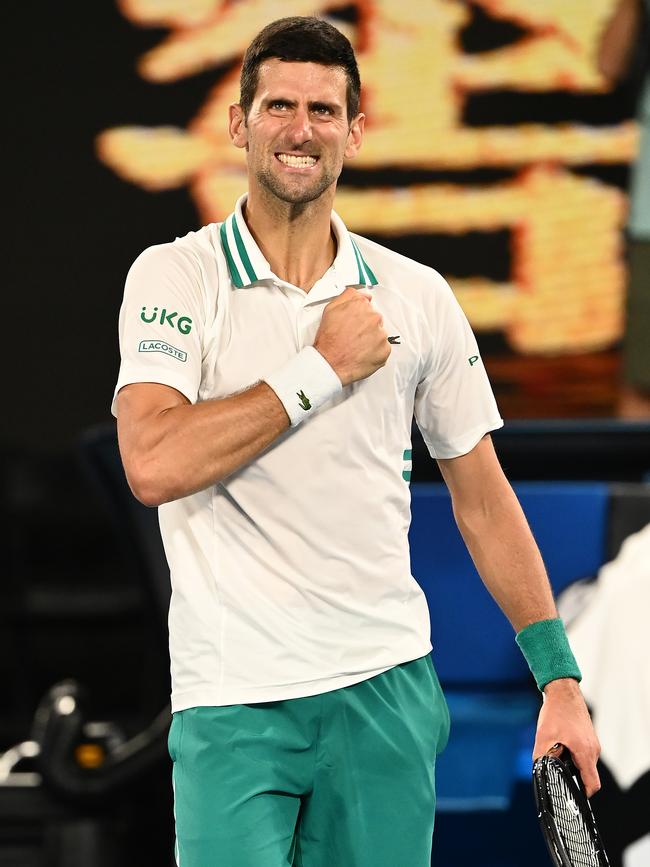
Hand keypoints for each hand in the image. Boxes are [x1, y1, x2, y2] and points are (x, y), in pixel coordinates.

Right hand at [313, 286, 390, 385]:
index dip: (359, 317)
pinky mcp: (385, 350)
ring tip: (356, 347)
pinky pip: (383, 349)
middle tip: (353, 337)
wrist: (329, 363)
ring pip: (379, 335)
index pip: (367, 307)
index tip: (354, 324)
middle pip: (375, 320)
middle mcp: (374, 318)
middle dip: (365, 328)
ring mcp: (381, 335)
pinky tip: (362, 354)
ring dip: (371, 340)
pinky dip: (375, 352)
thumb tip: (363, 295)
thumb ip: (348, 296)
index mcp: (362, 305)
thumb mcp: (331, 309)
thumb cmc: (329, 340)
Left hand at [533, 678, 600, 797]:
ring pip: (585, 763)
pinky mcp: (588, 737)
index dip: (582, 794)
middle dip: (573, 777)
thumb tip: (538, 771)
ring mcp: (592, 743)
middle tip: (557, 774)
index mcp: (585, 752)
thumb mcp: (543, 736)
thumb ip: (541, 757)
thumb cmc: (556, 712)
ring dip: (572, 764)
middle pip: (588, 775)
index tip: (571, 796)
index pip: (592, 784)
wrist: (563, 690)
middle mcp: (593, 749)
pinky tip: (560, 746)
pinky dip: (573, 754)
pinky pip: (583, 753)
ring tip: (557, 755)